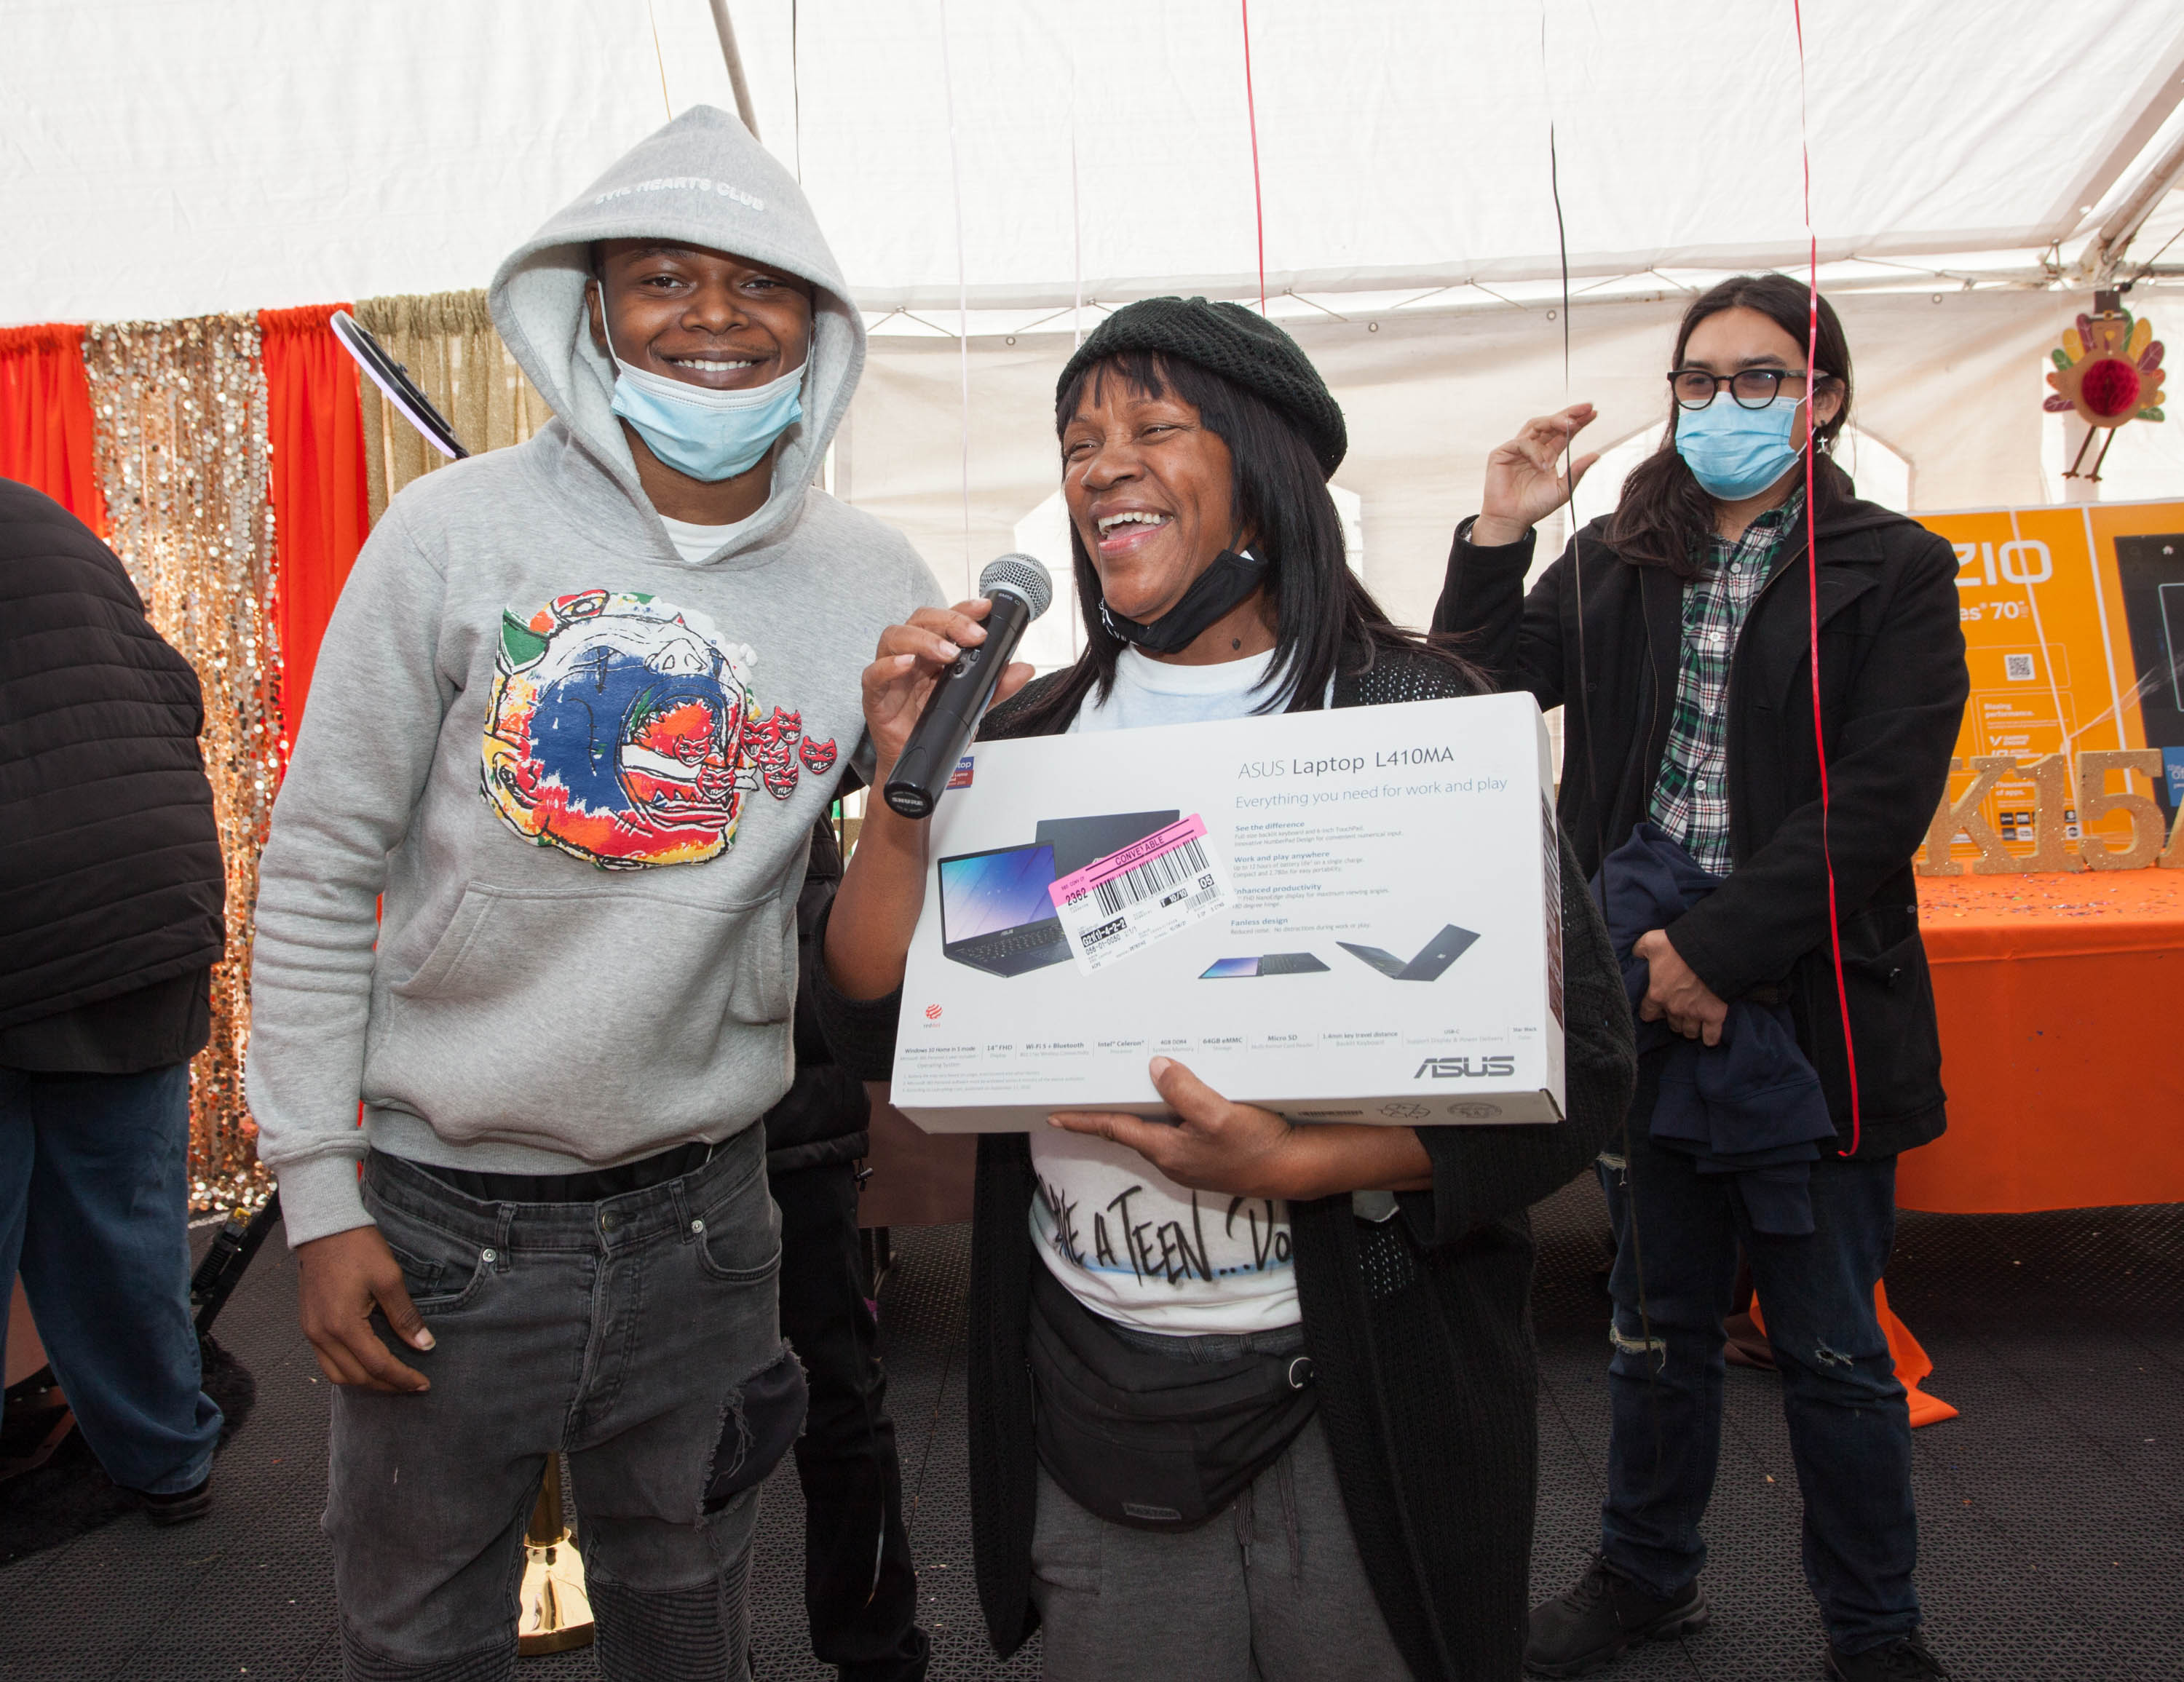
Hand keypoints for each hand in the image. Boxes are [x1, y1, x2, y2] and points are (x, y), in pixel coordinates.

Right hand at [296, 1225, 433, 1392]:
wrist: (325, 1228)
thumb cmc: (358, 1248)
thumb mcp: (389, 1279)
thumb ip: (405, 1317)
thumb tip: (424, 1344)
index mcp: (343, 1325)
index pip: (378, 1365)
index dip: (403, 1378)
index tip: (423, 1384)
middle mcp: (322, 1335)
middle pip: (357, 1377)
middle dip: (387, 1385)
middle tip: (412, 1385)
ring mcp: (311, 1332)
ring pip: (338, 1375)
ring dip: (366, 1381)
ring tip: (392, 1379)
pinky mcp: (309, 1326)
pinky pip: (327, 1361)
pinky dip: (349, 1369)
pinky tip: (368, 1364)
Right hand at [860, 598, 1033, 781]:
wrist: (918, 766)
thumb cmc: (936, 730)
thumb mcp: (973, 706)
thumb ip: (996, 687)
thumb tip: (1023, 670)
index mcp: (931, 654)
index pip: (943, 620)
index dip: (962, 609)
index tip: (984, 608)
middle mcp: (910, 658)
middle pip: (920, 621)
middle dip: (949, 622)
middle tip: (974, 636)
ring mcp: (891, 676)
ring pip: (894, 638)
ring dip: (923, 640)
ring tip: (948, 653)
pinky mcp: (875, 698)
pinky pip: (873, 675)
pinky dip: (888, 667)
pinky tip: (907, 664)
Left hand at [1049, 1057, 1308, 1199]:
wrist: (1294, 1169)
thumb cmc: (1257, 1147)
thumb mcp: (1218, 1114)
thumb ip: (1184, 1092)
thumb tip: (1156, 1068)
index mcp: (1166, 1149)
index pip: (1114, 1129)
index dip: (1083, 1122)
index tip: (1054, 1117)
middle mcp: (1172, 1159)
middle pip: (1132, 1129)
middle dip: (1109, 1113)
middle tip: (1088, 1094)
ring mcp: (1190, 1160)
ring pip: (1156, 1129)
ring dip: (1142, 1111)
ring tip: (1130, 1087)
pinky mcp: (1208, 1156)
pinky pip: (1178, 1130)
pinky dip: (1170, 1113)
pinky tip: (1180, 1098)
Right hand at [1472, 403, 1600, 548]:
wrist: (1513, 519)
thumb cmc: (1535, 506)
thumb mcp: (1563, 488)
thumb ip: (1578, 471)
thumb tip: (1597, 454)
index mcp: (1548, 454)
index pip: (1563, 432)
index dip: (1578, 422)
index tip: (1593, 413)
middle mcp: (1533, 448)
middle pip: (1550, 423)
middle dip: (1568, 414)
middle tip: (1585, 409)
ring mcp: (1517, 449)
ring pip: (1536, 425)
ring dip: (1554, 422)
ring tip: (1570, 425)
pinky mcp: (1501, 453)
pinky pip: (1521, 443)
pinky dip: (1534, 451)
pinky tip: (1542, 465)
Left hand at [1635, 929, 1729, 1046]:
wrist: (1711, 951)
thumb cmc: (1679, 946)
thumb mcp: (1652, 942)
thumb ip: (1640, 949)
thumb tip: (1637, 953)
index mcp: (1657, 995)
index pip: (1647, 1014)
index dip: (1651, 1011)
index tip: (1655, 1007)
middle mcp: (1674, 1009)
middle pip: (1670, 1024)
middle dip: (1673, 1018)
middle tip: (1678, 1009)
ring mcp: (1694, 1014)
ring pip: (1688, 1031)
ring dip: (1689, 1027)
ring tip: (1692, 1021)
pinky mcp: (1714, 1015)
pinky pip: (1711, 1036)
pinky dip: (1710, 1038)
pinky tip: (1709, 1037)